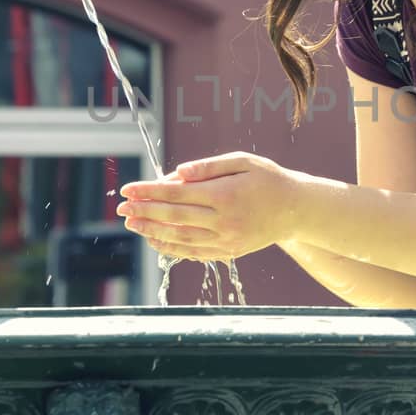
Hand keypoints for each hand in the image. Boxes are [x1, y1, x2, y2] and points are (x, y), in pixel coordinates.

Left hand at [117, 152, 303, 260]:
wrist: (296, 209)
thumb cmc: (267, 179)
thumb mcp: (243, 161)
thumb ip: (209, 167)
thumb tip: (176, 173)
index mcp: (226, 195)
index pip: (177, 194)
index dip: (148, 192)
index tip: (127, 189)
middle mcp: (224, 221)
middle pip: (174, 218)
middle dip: (144, 212)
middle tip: (120, 209)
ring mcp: (227, 240)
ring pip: (181, 238)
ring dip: (152, 231)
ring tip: (132, 224)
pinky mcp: (229, 251)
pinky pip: (194, 253)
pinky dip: (172, 248)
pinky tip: (155, 240)